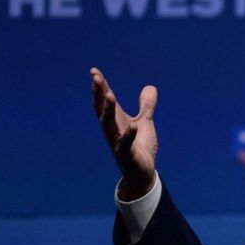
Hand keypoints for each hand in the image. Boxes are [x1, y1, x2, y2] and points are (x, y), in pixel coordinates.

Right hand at [91, 67, 158, 199]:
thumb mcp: (145, 122)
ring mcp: (118, 142)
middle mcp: (113, 130)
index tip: (94, 71)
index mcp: (116, 121)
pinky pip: (126, 144)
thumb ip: (146, 106)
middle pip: (102, 109)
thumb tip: (150, 87)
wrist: (142, 173)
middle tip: (95, 78)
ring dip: (108, 110)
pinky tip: (134, 126)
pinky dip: (129, 135)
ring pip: (108, 125)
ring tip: (109, 95)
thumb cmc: (140, 147)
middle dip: (98, 94)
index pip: (105, 101)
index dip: (100, 86)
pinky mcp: (127, 154)